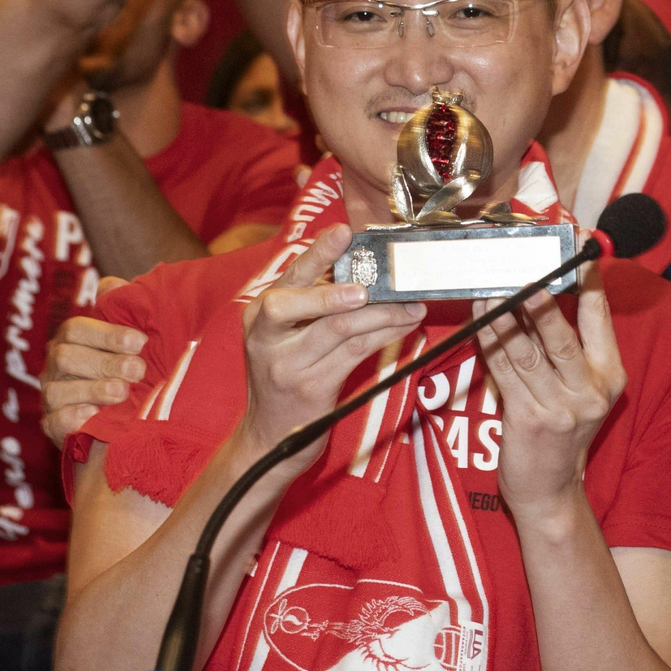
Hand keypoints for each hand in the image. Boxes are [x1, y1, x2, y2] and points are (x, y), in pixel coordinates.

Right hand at [40, 278, 140, 448]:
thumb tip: (112, 285)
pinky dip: (73, 418)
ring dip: (92, 389)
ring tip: (122, 392)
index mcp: (73, 340)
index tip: (141, 342)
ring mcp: (51, 397)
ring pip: (57, 390)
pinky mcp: (53, 426)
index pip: (77, 329)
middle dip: (105, 363)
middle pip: (66, 357)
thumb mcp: (132, 337)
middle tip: (138, 370)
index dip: (108, 334)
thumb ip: (122, 307)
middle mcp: (56, 366)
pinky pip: (53, 422)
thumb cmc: (130, 366)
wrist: (126, 415)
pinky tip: (95, 416)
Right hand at [238, 224, 424, 464]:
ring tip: (411, 304)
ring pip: (339, 328)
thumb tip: (363, 270)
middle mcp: (266, 336)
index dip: (318, 252)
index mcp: (259, 314)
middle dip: (338, 290)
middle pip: (298, 302)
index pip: (290, 276)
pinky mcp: (311, 388)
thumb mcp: (283, 336)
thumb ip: (310, 303)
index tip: (344, 232)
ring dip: (382, 313)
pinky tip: (405, 326)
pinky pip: (356, 353)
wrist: (268, 438)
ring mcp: (287, 364)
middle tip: (371, 287)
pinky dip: (385, 335)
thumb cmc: (284, 376)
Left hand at [475, 260, 626, 525]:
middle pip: (562, 338)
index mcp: (610, 375)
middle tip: (529, 276)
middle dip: (543, 304)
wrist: (550, 490)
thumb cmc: (565, 431)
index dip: (589, 284)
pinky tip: (479, 320)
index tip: (578, 253)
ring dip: (504, 318)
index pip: (601, 320)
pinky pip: (503, 370)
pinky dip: (489, 341)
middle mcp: (588, 391)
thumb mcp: (585, 390)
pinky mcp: (526, 418)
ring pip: (526, 352)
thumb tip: (547, 292)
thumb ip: (575, 347)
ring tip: (492, 290)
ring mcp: (558, 407)